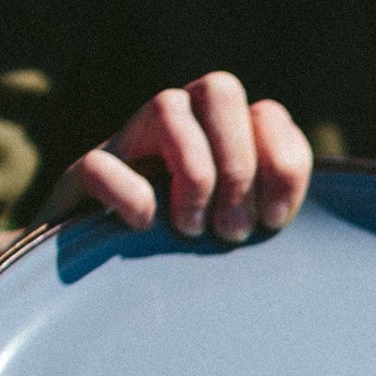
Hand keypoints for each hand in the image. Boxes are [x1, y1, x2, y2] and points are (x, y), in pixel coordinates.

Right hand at [0, 72, 313, 309]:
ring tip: (193, 231)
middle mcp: (177, 127)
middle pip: (221, 89)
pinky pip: (103, 162)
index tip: (274, 221)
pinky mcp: (82, 177)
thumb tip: (293, 228)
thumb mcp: (234, 240)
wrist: (94, 286)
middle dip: (239, 164)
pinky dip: (130, 194)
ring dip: (195, 173)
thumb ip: (265, 218)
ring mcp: (127, 145)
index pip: (268, 114)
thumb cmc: (184, 266)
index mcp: (222, 140)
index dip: (282, 164)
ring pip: (167, 106)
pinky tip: (144, 227)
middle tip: (234, 232)